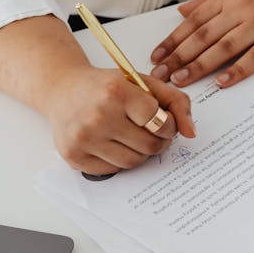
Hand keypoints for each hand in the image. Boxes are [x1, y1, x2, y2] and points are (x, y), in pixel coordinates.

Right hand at [40, 65, 195, 174]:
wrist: (62, 90)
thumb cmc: (106, 86)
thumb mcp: (142, 82)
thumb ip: (175, 102)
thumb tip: (191, 133)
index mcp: (116, 92)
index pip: (159, 121)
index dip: (169, 125)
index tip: (164, 122)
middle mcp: (97, 116)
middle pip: (149, 146)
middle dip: (158, 141)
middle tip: (152, 131)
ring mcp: (83, 139)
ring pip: (133, 162)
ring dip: (140, 153)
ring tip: (132, 136)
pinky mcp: (74, 157)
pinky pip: (114, 170)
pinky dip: (120, 159)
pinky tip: (113, 142)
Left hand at [149, 0, 253, 87]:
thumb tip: (183, 11)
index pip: (194, 20)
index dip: (173, 40)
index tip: (157, 56)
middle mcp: (243, 8)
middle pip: (203, 36)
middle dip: (178, 57)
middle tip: (160, 75)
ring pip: (223, 48)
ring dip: (199, 66)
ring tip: (181, 80)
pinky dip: (236, 70)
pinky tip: (221, 82)